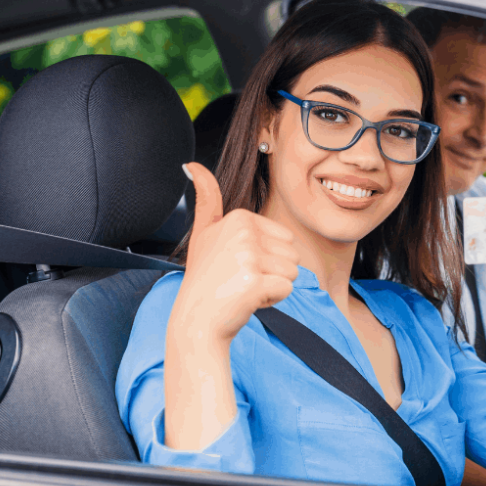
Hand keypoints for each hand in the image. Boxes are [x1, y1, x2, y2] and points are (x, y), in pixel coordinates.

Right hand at [172, 162, 299, 344]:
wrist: (196, 320)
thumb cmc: (206, 278)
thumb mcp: (204, 233)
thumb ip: (206, 199)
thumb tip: (192, 165)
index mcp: (238, 218)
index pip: (284, 238)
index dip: (266, 257)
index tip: (236, 264)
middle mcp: (243, 233)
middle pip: (292, 253)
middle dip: (272, 272)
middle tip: (240, 279)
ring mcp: (248, 257)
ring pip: (293, 271)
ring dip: (273, 285)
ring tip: (243, 288)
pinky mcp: (254, 281)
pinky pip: (287, 289)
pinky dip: (272, 299)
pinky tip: (247, 300)